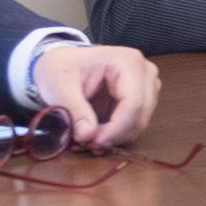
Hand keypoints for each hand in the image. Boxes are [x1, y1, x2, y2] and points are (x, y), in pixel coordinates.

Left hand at [33, 43, 160, 148]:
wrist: (61, 64)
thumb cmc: (61, 67)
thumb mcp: (60, 84)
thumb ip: (74, 109)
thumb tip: (87, 135)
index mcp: (128, 62)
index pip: (133, 102)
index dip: (116, 128)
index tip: (94, 142)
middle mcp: (144, 73)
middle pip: (140, 115)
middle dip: (115, 134)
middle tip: (89, 143)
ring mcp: (146, 87)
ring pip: (140, 124)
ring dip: (116, 137)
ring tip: (91, 138)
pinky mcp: (141, 100)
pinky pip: (135, 126)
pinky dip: (117, 135)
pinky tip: (99, 135)